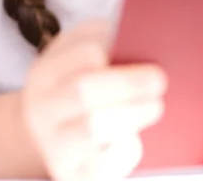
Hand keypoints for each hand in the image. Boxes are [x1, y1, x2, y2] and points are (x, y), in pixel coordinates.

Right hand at [22, 19, 167, 180]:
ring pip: (92, 128)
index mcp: (45, 72)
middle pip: (85, 91)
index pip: (84, 53)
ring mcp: (54, 144)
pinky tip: (134, 138)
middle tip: (159, 80)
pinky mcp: (69, 174)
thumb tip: (134, 36)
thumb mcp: (72, 56)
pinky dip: (124, 151)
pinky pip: (100, 167)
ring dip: (132, 114)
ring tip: (155, 106)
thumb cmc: (72, 84)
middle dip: (127, 84)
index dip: (112, 51)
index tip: (136, 50)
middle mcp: (43, 108)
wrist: (44, 131)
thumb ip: (100, 40)